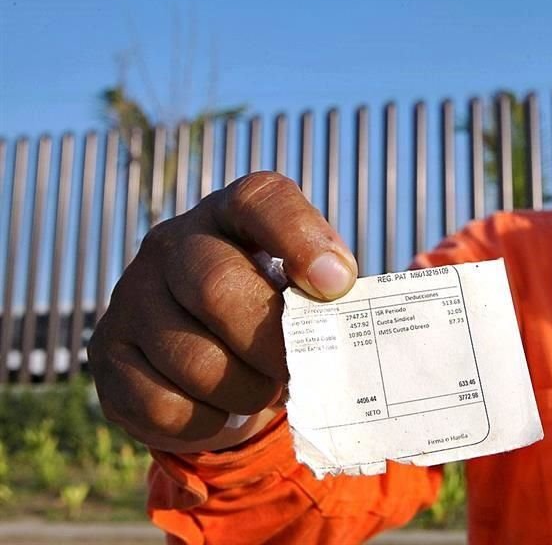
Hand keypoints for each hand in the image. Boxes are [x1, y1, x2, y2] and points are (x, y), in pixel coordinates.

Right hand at [88, 172, 357, 452]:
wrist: (211, 352)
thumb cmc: (278, 314)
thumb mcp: (308, 293)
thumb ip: (334, 298)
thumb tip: (373, 325)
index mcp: (234, 213)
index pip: (263, 199)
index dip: (301, 236)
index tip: (337, 284)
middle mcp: (174, 242)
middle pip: (217, 284)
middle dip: (270, 341)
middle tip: (299, 369)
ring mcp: (132, 296)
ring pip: (192, 357)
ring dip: (245, 390)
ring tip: (265, 390)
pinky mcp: (108, 356)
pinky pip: (163, 404)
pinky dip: (208, 422)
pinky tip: (224, 409)